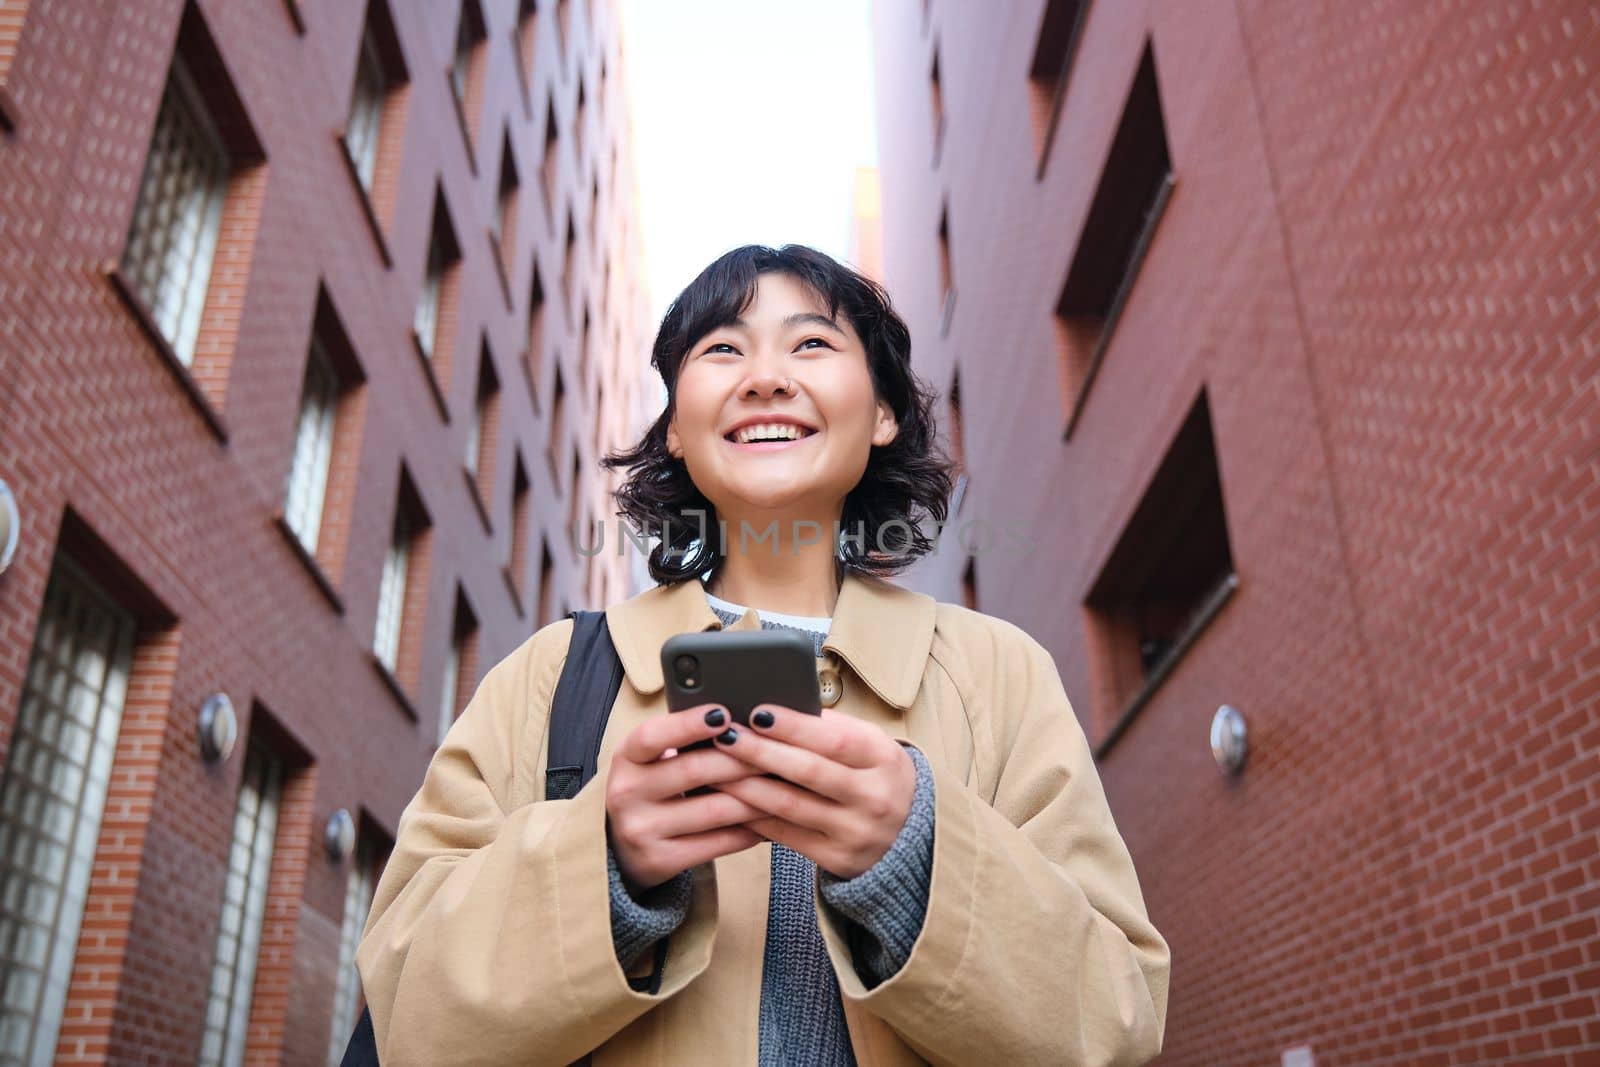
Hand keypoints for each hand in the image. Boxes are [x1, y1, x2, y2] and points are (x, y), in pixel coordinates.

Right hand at [606, 704, 766, 891]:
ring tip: (786, 783)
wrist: (621, 849)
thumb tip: (740, 721)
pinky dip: (752, 829)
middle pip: (694, 769)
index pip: (653, 735)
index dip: (689, 724)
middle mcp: (626, 793)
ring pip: (715, 809)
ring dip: (758, 796)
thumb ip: (681, 741)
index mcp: (626, 758)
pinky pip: (720, 842)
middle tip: (780, 750)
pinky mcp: (661, 860)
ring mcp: (641, 830)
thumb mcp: (650, 760)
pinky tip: (771, 818)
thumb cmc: (651, 789)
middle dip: (743, 758)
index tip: (724, 713)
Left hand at [710, 706, 916, 878]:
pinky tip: (729, 799)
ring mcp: (855, 832)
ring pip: (789, 805)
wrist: (909, 835)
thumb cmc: (876, 776)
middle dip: (760, 751)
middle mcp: (874, 798)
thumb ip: (830, 729)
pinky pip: (784, 834)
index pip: (833, 739)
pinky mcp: (836, 858)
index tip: (756, 711)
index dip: (793, 726)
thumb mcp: (871, 746)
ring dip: (746, 784)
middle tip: (725, 735)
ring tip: (715, 766)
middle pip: (808, 771)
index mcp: (884, 759)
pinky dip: (753, 815)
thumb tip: (774, 710)